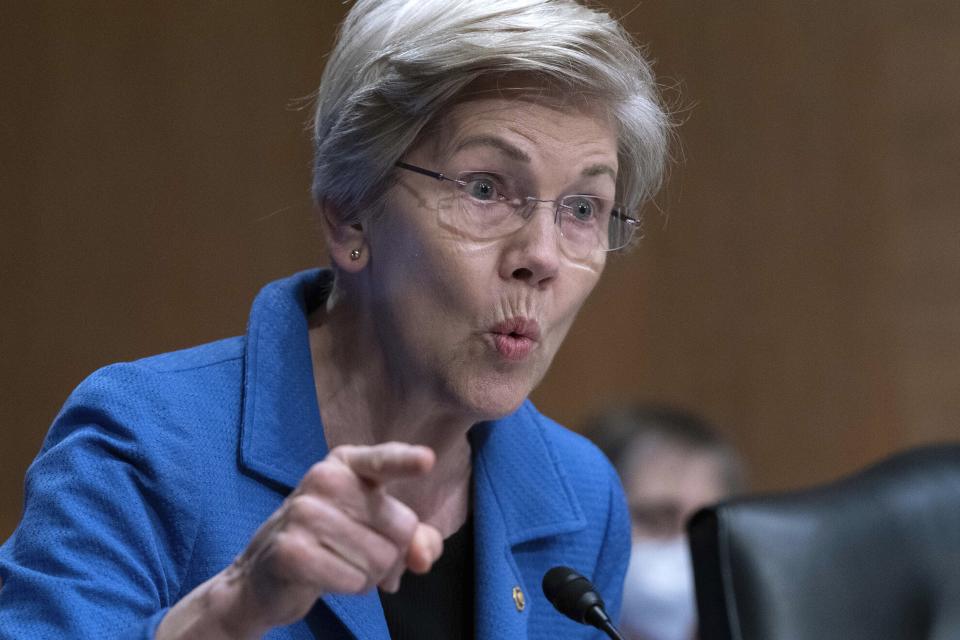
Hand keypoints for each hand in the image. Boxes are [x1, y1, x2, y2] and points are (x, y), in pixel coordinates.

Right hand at [157, 442, 443, 638]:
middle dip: (392, 554)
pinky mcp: (292, 550)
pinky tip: (325, 578)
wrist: (264, 576)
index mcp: (347, 464)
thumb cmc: (331, 543)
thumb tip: (424, 557)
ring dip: (370, 575)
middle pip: (401, 528)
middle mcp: (324, 478)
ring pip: (380, 558)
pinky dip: (350, 588)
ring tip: (340, 565)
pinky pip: (354, 580)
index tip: (428, 460)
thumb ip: (414, 538)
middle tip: (360, 554)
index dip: (405, 461)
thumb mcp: (376, 530)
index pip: (382, 461)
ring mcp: (303, 512)